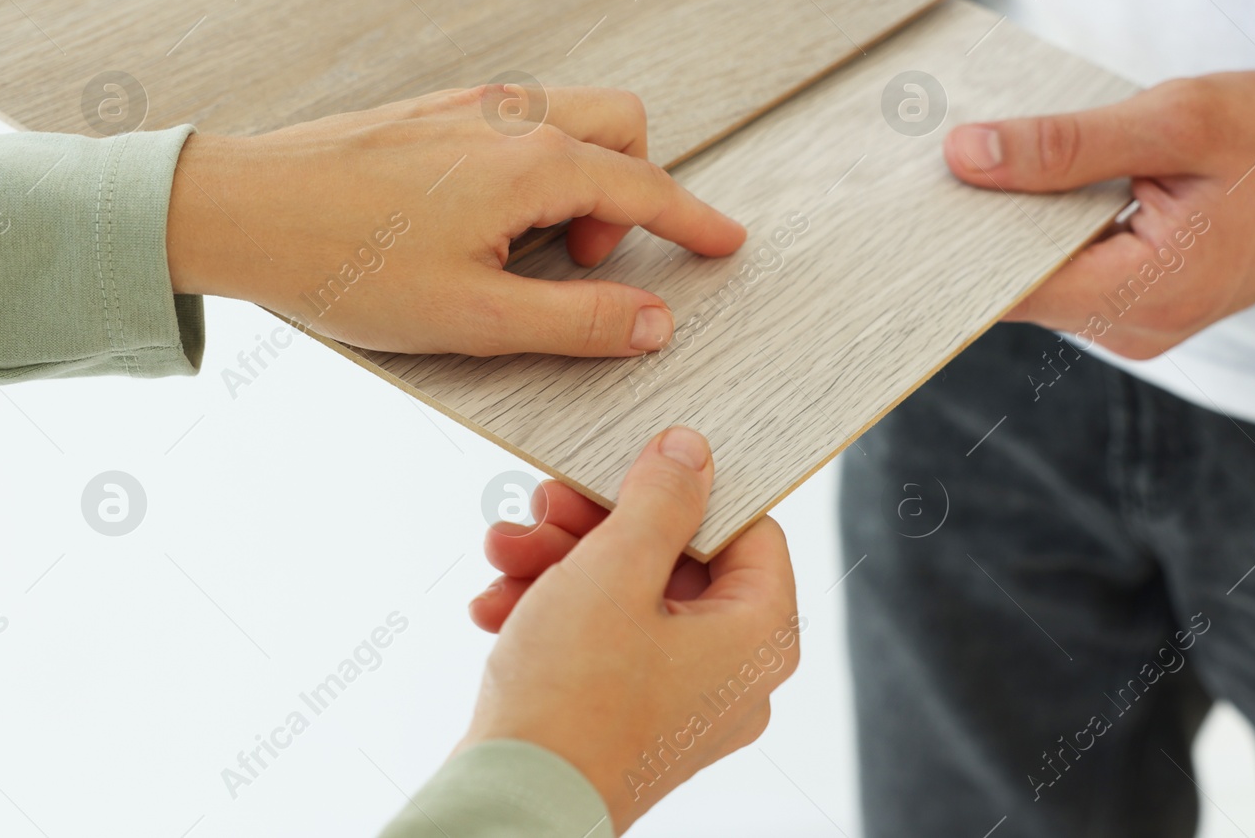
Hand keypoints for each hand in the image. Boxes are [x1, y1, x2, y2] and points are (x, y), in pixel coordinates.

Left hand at [165, 86, 746, 355]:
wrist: (238, 209)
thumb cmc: (347, 265)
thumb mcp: (475, 317)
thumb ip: (578, 320)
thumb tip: (654, 322)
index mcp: (535, 165)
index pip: (648, 190)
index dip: (696, 224)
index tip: (729, 244)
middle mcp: (515, 117)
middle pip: (624, 131)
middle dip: (635, 194)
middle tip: (588, 266)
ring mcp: (473, 106)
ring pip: (574, 120)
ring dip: (582, 181)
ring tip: (527, 251)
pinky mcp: (436, 110)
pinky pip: (522, 122)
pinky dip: (537, 167)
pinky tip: (483, 222)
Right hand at [457, 427, 799, 830]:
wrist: (508, 804)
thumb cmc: (573, 698)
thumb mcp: (616, 569)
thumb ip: (660, 500)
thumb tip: (690, 451)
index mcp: (758, 637)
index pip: (748, 530)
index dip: (685, 491)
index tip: (625, 471)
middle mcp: (734, 674)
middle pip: (676, 560)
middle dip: (594, 528)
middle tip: (543, 506)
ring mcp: (682, 702)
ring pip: (629, 598)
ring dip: (560, 565)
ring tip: (502, 552)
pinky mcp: (632, 720)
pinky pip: (605, 644)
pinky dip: (554, 614)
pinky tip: (496, 604)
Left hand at [942, 71, 1254, 357]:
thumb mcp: (1175, 122)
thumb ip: (1067, 145)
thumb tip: (966, 155)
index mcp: (1147, 295)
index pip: (1009, 288)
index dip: (956, 243)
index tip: (910, 197)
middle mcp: (1137, 328)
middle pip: (1018, 286)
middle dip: (982, 226)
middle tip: (940, 157)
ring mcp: (1140, 323)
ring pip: (1041, 279)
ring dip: (1018, 223)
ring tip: (991, 160)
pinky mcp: (1143, 305)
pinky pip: (1071, 271)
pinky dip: (1051, 228)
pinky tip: (1043, 181)